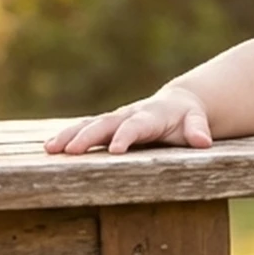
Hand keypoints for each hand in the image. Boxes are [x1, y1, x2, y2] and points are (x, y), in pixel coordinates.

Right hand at [43, 87, 212, 154]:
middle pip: (105, 124)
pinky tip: (50, 149)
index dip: (126, 136)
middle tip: (70, 151)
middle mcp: (129, 115)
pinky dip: (67, 136)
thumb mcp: (197, 122)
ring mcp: (115, 119)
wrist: (177, 104)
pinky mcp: (107, 125)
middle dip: (87, 136)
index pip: (136, 126)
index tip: (115, 149)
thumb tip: (203, 141)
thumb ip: (198, 129)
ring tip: (51, 149)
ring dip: (69, 136)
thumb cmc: (188, 118)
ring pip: (89, 125)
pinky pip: (84, 129)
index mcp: (151, 116)